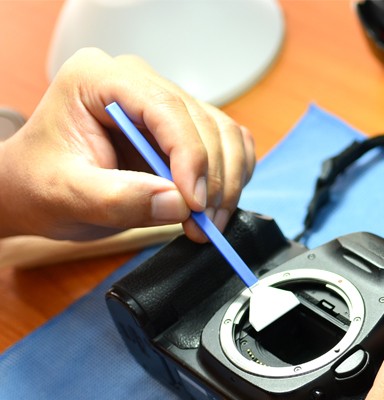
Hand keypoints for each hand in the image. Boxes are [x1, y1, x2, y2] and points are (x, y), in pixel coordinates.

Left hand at [0, 48, 255, 241]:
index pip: (166, 107)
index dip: (191, 156)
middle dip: (213, 179)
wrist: (40, 192)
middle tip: (203, 226)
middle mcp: (140, 85)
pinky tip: (215, 207)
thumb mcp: (68, 195)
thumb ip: (118, 198)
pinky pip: (231, 147)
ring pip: (226, 135)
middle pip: (204, 123)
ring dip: (227, 184)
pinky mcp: (185, 134)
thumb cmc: (42, 184)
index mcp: (100, 79)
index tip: (195, 203)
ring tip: (207, 224)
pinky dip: (234, 180)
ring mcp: (166, 108)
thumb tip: (179, 204)